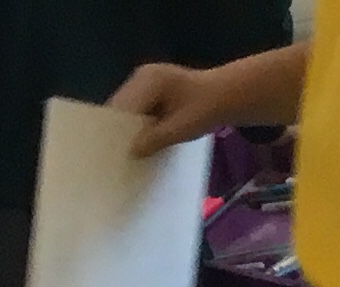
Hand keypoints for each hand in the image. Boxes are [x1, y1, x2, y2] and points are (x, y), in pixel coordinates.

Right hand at [107, 61, 236, 153]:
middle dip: (120, 131)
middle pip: (121, 108)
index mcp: (148, 79)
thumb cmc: (207, 108)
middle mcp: (142, 77)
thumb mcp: (181, 127)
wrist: (228, 96)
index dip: (115, 130)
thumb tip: (131, 152)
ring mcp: (146, 83)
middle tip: (116, 157)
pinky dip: (138, 128)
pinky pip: (137, 112)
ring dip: (128, 131)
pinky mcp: (152, 93)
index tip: (112, 153)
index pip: (122, 107)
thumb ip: (155, 138)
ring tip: (124, 153)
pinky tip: (139, 145)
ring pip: (128, 111)